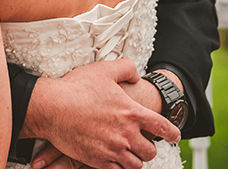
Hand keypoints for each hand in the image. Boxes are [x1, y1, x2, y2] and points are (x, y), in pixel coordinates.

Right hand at [24, 59, 180, 168]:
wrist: (52, 108)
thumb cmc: (76, 87)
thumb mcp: (104, 70)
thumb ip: (126, 69)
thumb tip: (137, 75)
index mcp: (132, 112)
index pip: (162, 127)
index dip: (172, 133)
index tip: (175, 136)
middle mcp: (126, 134)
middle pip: (150, 151)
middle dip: (149, 148)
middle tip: (144, 144)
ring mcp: (112, 150)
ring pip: (135, 164)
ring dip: (135, 159)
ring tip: (130, 153)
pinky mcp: (98, 161)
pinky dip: (118, 166)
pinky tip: (114, 159)